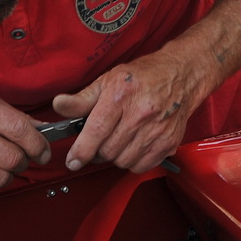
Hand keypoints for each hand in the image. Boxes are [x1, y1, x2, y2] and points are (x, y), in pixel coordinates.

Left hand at [52, 51, 207, 173]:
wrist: (181, 75)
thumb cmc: (144, 76)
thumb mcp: (108, 80)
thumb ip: (82, 98)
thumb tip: (59, 105)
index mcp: (121, 95)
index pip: (96, 131)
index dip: (81, 151)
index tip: (73, 161)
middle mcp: (140, 114)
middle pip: (108, 151)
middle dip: (98, 151)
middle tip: (100, 141)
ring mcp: (157, 130)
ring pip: (123, 161)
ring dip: (116, 156)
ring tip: (119, 140)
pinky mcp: (168, 142)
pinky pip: (141, 166)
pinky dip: (133, 161)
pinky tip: (133, 146)